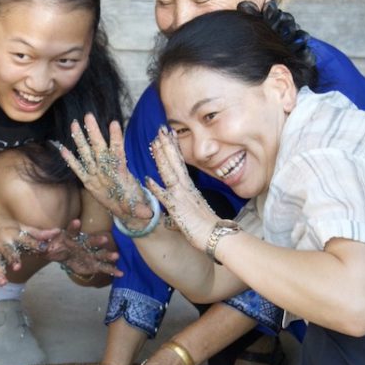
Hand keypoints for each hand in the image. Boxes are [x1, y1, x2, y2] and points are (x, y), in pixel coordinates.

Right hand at [0, 214, 57, 294]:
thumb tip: (57, 232)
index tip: (44, 248)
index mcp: (13, 235)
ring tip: (3, 283)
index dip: (35, 244)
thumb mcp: (20, 227)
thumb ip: (38, 233)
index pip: (26, 240)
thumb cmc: (6, 226)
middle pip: (8, 252)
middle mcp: (2, 244)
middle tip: (17, 267)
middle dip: (12, 259)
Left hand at [43, 219, 121, 277]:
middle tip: (104, 240)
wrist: (58, 252)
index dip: (74, 227)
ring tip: (116, 256)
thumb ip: (41, 242)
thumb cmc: (51, 246)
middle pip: (90, 242)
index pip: (71, 232)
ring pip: (99, 254)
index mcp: (70, 238)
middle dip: (97, 241)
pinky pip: (102, 267)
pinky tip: (121, 273)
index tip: (76, 221)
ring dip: (107, 255)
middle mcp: (82, 244)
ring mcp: (88, 254)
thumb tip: (38, 240)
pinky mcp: (92, 264)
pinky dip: (112, 270)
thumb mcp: (43, 244)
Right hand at [59, 113, 153, 230]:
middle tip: (89, 115)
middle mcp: (106, 169)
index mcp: (120, 171)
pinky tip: (63, 149)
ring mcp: (96, 174)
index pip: (118, 152)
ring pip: (87, 154)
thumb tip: (148, 214)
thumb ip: (140, 209)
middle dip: (94, 132)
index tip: (114, 123)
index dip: (116, 138)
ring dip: (81, 139)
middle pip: (99, 147)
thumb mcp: (137, 208)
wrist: (125, 208)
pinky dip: (71, 161)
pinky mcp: (88, 182)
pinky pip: (78, 170)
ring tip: (75, 124)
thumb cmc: (132, 202)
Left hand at [148, 126, 218, 251]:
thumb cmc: (207, 225)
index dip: (173, 149)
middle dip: (167, 145)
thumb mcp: (196, 209)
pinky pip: (165, 198)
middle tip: (160, 129)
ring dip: (161, 158)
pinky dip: (156, 188)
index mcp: (190, 188)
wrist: (216, 235)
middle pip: (175, 163)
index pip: (180, 164)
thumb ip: (188, 201)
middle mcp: (185, 188)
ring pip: (169, 173)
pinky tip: (147, 180)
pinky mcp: (177, 209)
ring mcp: (181, 197)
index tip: (169, 135)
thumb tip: (184, 199)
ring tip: (154, 143)